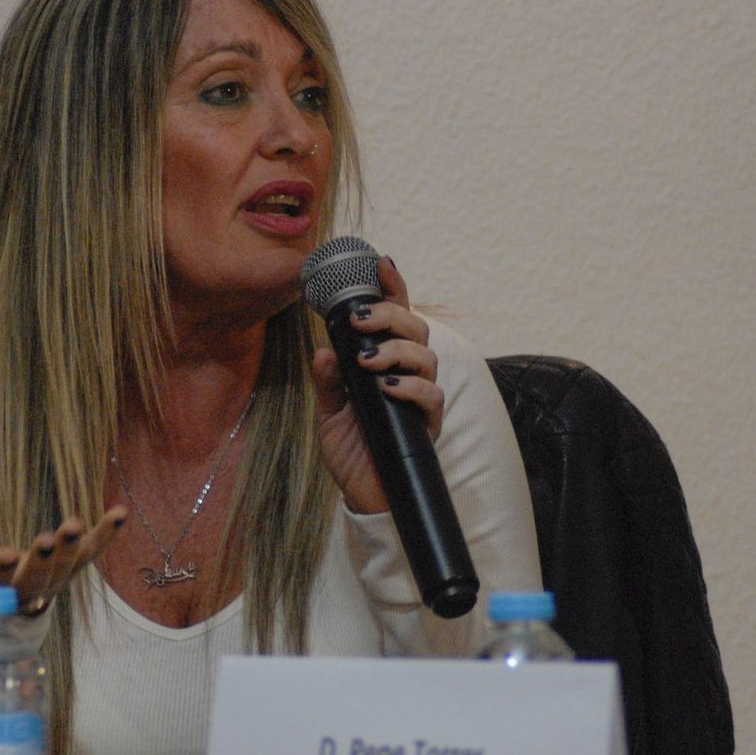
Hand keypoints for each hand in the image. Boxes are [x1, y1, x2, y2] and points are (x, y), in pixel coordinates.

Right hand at [0, 506, 128, 613]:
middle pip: (37, 580)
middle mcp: (25, 591)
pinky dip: (106, 535)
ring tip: (78, 522)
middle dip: (44, 560)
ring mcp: (51, 581)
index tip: (7, 556)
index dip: (2, 571)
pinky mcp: (69, 566)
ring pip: (67, 568)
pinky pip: (90, 552)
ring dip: (76, 546)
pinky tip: (120, 513)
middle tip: (49, 538)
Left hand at [310, 256, 443, 513]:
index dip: (393, 287)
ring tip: (367, 359)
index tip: (381, 262)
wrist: (362, 492)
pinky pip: (431, 395)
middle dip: (390, 316)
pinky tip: (387, 386)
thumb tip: (323, 350)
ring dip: (396, 350)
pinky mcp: (426, 424)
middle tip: (361, 319)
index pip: (396, 317)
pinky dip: (411, 386)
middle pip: (415, 329)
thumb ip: (326, 379)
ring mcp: (420, 397)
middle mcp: (408, 374)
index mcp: (385, 362)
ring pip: (425, 356)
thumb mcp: (328, 409)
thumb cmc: (351, 447)